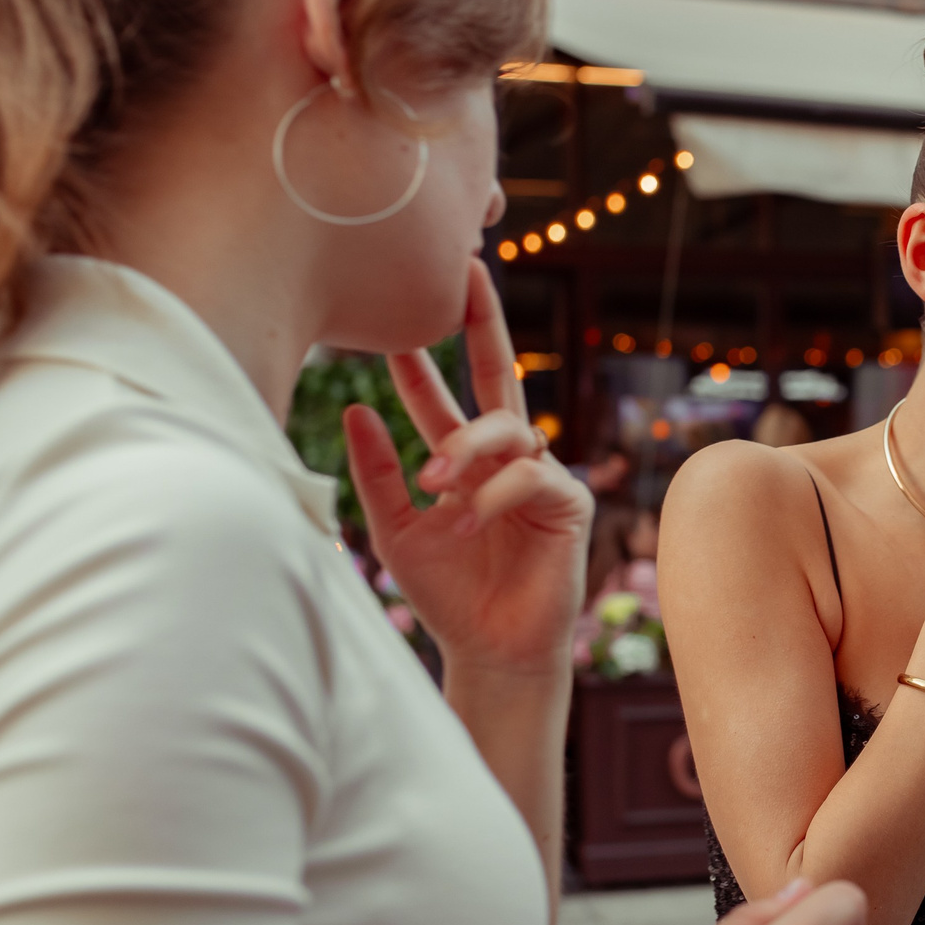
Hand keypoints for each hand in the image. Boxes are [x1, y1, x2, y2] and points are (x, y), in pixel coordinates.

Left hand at [346, 263, 593, 675]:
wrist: (488, 651)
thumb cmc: (447, 596)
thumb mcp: (394, 530)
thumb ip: (378, 473)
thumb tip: (354, 408)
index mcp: (465, 463)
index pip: (442, 398)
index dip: (420, 362)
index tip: (390, 324)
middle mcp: (507, 460)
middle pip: (498, 377)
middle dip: (483, 324)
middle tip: (468, 272)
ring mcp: (543, 476)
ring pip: (508, 427)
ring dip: (466, 447)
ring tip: (434, 481)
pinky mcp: (570, 503)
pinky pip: (532, 474)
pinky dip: (493, 493)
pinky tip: (466, 522)